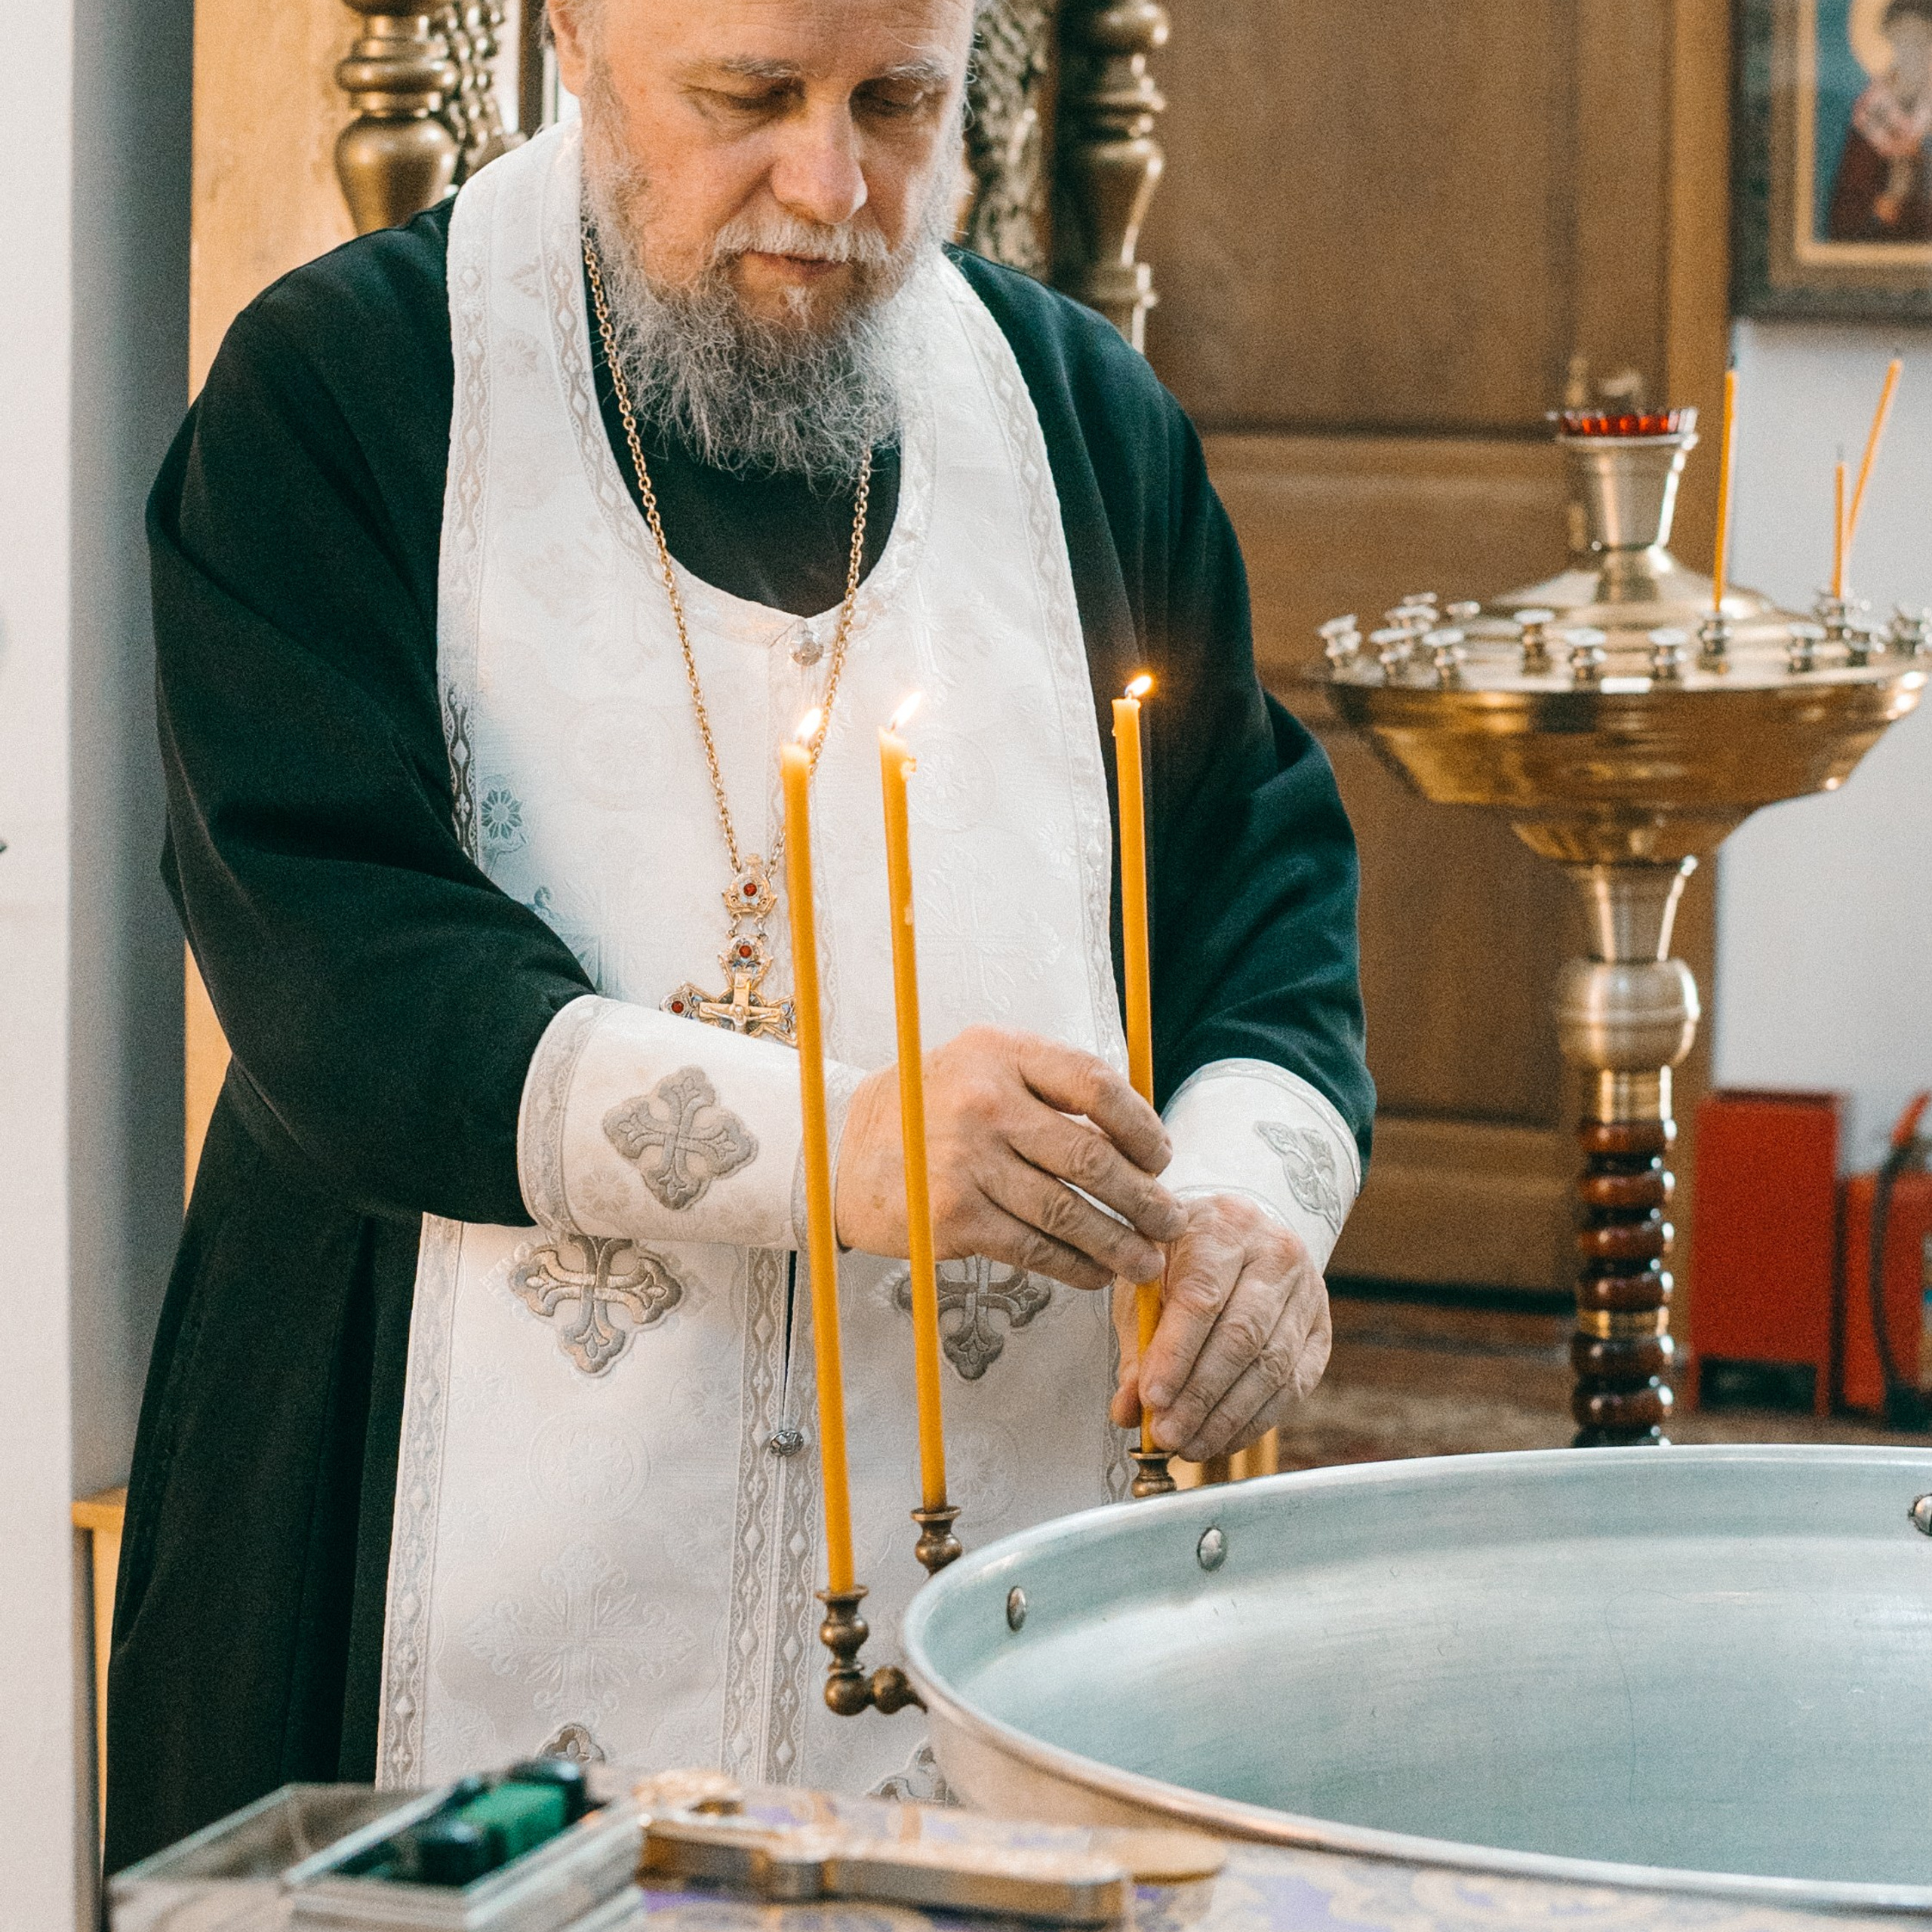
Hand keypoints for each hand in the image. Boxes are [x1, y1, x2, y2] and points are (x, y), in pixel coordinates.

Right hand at [835, 1026, 1186, 1291]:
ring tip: (1146, 1261)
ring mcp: (966, 1161)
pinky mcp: (953, 1217)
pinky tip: (1096, 1273)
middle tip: (1171, 1221)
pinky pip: (1033, 1248)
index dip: (1141, 1125)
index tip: (1162, 1157)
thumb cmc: (932, 1107)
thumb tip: (1139, 1138)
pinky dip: (1074, 1266)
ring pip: (1068, 1211)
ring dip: (1119, 1243)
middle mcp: (984, 1101)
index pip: (1094, 1084)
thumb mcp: (984, 1065)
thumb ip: (1051, 1086)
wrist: (845, 1149)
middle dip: (1144, 1197)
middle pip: (1091, 1156)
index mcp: (1001, 1053)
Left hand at [1109, 1193, 1330, 1460]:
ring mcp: (1306, 1291)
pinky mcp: (1321, 1329)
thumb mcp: (1148, 1282)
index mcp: (1223, 1226)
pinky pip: (1294, 1384)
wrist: (1239, 1235)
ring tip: (1190, 1445)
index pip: (1202, 1297)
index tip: (1152, 1399)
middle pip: (1241, 1336)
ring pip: (1272, 1365)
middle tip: (1169, 1435)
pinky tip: (1222, 1439)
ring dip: (1227, 1417)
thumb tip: (1128, 1410)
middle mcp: (1274, 1253)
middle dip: (1201, 1396)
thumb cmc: (1183, 1260)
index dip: (1176, 1354)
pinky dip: (1256, 1420)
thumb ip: (1138, 1344)